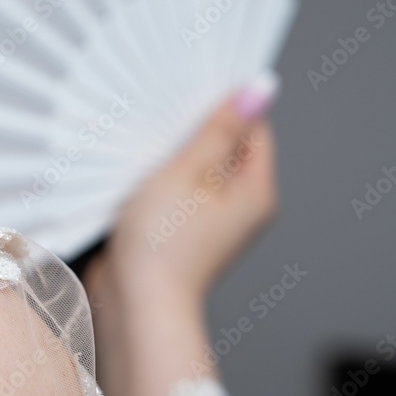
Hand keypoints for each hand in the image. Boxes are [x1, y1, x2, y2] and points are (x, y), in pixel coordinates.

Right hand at [88, 79, 278, 315]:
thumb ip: (221, 129)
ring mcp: (211, 222)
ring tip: (146, 156)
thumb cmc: (163, 245)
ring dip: (172, 157)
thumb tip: (259, 89)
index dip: (223, 108)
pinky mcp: (184, 232)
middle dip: (193, 132)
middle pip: (225, 148)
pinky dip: (161, 180)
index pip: (253, 129)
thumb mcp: (189, 172)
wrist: (135, 307)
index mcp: (256, 191)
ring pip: (196, 170)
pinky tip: (137, 180)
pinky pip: (178, 192)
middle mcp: (241, 207)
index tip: (190, 96)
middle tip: (162, 124)